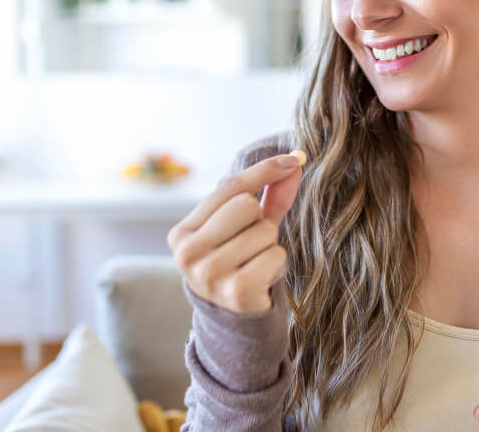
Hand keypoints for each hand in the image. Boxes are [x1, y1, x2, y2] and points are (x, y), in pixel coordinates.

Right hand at [167, 150, 305, 313]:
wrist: (238, 320)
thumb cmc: (242, 263)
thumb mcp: (250, 226)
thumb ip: (270, 193)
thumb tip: (296, 159)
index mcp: (182, 232)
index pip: (229, 188)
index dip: (264, 170)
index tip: (294, 158)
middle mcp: (187, 253)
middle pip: (245, 205)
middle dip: (260, 222)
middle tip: (250, 247)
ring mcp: (209, 274)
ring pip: (264, 231)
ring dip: (269, 246)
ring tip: (255, 265)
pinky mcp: (236, 292)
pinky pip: (275, 255)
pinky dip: (277, 265)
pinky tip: (262, 279)